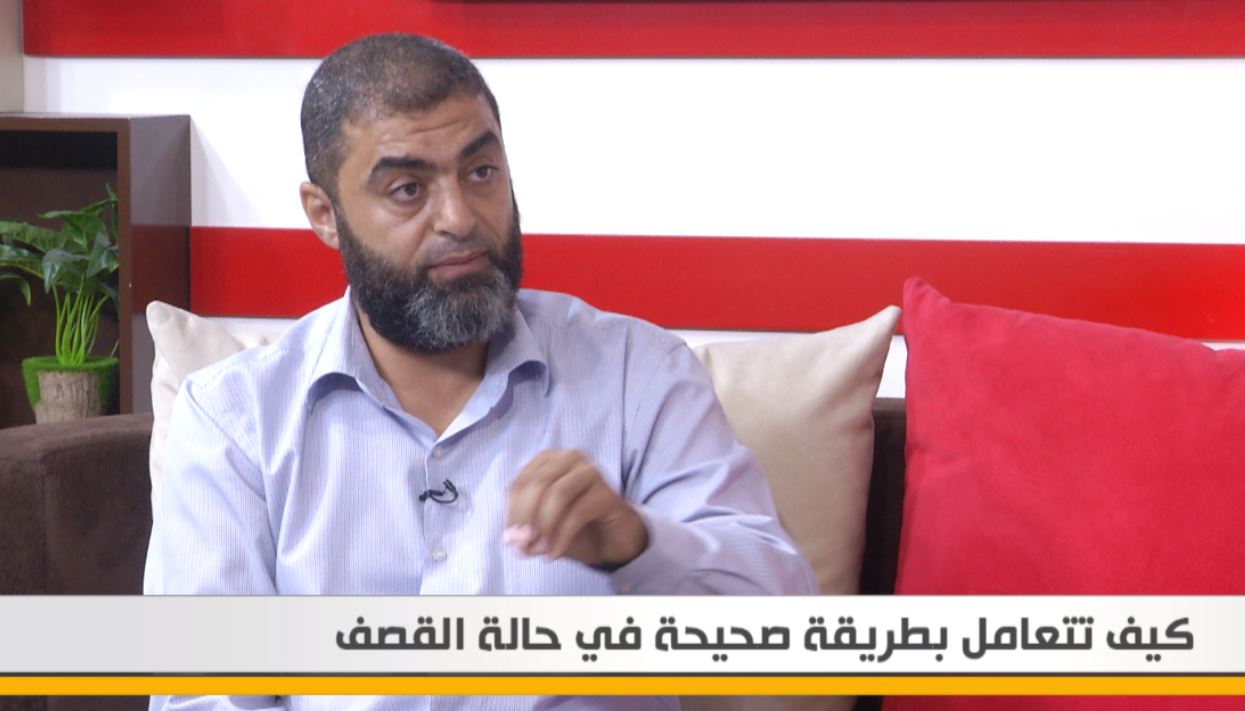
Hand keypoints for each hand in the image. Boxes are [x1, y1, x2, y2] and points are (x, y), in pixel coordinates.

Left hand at [505, 449, 647, 567]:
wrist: (612, 539)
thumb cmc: (574, 527)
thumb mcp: (542, 528)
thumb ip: (525, 531)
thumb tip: (513, 539)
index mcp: (548, 461)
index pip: (520, 483)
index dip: (512, 513)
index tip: (511, 541)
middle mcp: (570, 458)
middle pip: (538, 483)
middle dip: (526, 518)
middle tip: (523, 546)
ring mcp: (591, 472)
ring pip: (559, 493)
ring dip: (544, 526)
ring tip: (539, 550)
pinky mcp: (607, 493)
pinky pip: (578, 512)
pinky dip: (562, 536)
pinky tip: (555, 554)